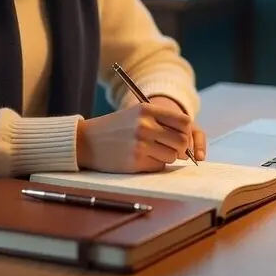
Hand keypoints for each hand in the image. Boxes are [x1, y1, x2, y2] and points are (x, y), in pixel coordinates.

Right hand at [76, 100, 200, 172]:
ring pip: (172, 156)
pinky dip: (154, 164)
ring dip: (166, 157)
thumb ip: (161, 121)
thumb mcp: (136, 114)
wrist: (86, 141)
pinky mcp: (136, 160)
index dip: (186, 131)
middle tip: (172, 150)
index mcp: (147, 109)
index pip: (184, 121)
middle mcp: (145, 125)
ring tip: (152, 153)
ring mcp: (141, 143)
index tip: (180, 137)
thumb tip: (189, 140)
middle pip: (182, 141)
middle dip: (181, 149)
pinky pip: (159, 166)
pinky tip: (141, 158)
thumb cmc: (115, 128)